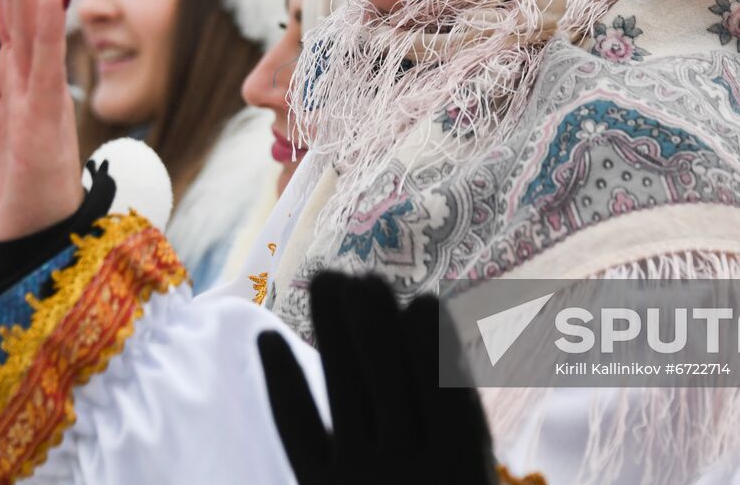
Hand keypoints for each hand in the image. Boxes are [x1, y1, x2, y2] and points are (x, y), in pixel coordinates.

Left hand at [257, 273, 496, 484]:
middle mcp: (411, 471)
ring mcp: (362, 479)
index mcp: (462, 469)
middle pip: (388, 381)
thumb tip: (433, 326)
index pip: (445, 394)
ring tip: (325, 277)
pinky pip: (297, 430)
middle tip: (365, 275)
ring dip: (334, 331)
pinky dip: (282, 384)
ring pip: (345, 390)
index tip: (426, 301)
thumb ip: (458, 416)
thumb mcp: (473, 476)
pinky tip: (266, 338)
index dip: (433, 346)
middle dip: (376, 323)